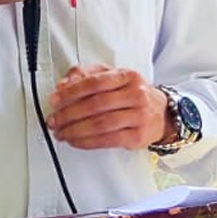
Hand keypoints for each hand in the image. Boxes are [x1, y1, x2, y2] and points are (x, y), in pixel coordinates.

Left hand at [46, 65, 170, 150]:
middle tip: (54, 120)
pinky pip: (107, 140)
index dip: (70, 92)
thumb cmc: (133, 95)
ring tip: (61, 132)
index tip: (54, 100)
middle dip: (68, 114)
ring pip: (99, 124)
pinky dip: (86, 142)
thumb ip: (87, 75)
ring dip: (74, 131)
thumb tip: (63, 84)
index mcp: (127, 76)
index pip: (94, 83)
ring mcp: (138, 116)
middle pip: (95, 105)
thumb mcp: (113, 77)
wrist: (162, 114)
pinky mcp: (137, 136)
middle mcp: (135, 94)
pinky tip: (75, 141)